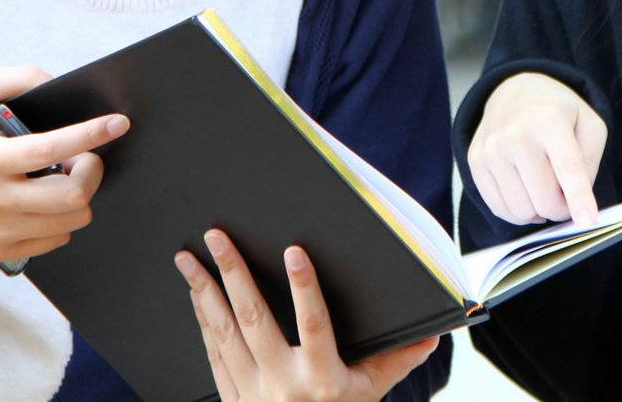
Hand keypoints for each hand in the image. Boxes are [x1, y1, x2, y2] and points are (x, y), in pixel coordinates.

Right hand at [0, 65, 128, 263]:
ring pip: (70, 222)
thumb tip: (60, 84)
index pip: (49, 151)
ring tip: (61, 174)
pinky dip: (62, 218)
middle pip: (71, 197)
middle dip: (91, 169)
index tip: (119, 123)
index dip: (90, 135)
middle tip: (84, 155)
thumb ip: (18, 80)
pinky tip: (46, 197)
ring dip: (79, 194)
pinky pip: (54, 240)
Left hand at [175, 229, 439, 401]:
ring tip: (188, 259)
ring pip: (225, 334)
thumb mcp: (372, 392)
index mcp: (323, 378)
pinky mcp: (232, 398)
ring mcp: (252, 392)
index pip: (315, 326)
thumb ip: (397, 360)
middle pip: (255, 322)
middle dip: (234, 275)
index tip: (294, 251)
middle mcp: (283, 384)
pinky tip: (195, 294)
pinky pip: (214, 354)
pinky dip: (204, 322)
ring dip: (204, 293)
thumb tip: (433, 334)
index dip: (305, 289)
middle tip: (217, 237)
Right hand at [466, 72, 606, 226]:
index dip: (579, 198)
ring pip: (522, 211)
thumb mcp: (589, 124)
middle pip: (545, 201)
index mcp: (550, 120)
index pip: (567, 168)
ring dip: (539, 211)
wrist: (515, 92)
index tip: (587, 221)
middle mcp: (516, 134)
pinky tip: (525, 192)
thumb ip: (591, 161)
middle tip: (566, 197)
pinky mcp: (476, 161)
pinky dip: (518, 211)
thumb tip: (575, 200)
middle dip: (562, 209)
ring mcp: (491, 149)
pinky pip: (499, 209)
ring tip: (544, 190)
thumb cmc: (557, 113)